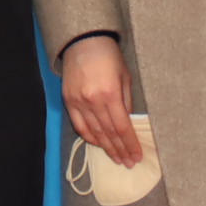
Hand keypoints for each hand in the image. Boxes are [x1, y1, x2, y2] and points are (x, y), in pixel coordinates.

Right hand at [59, 35, 143, 167]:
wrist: (83, 42)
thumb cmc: (109, 57)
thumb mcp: (125, 77)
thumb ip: (126, 102)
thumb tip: (128, 124)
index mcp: (110, 94)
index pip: (122, 127)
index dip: (130, 144)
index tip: (137, 156)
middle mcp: (93, 101)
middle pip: (108, 133)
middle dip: (120, 150)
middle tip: (128, 163)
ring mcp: (78, 102)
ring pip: (93, 133)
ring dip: (106, 148)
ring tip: (116, 158)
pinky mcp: (68, 100)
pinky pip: (79, 125)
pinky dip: (89, 137)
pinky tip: (98, 144)